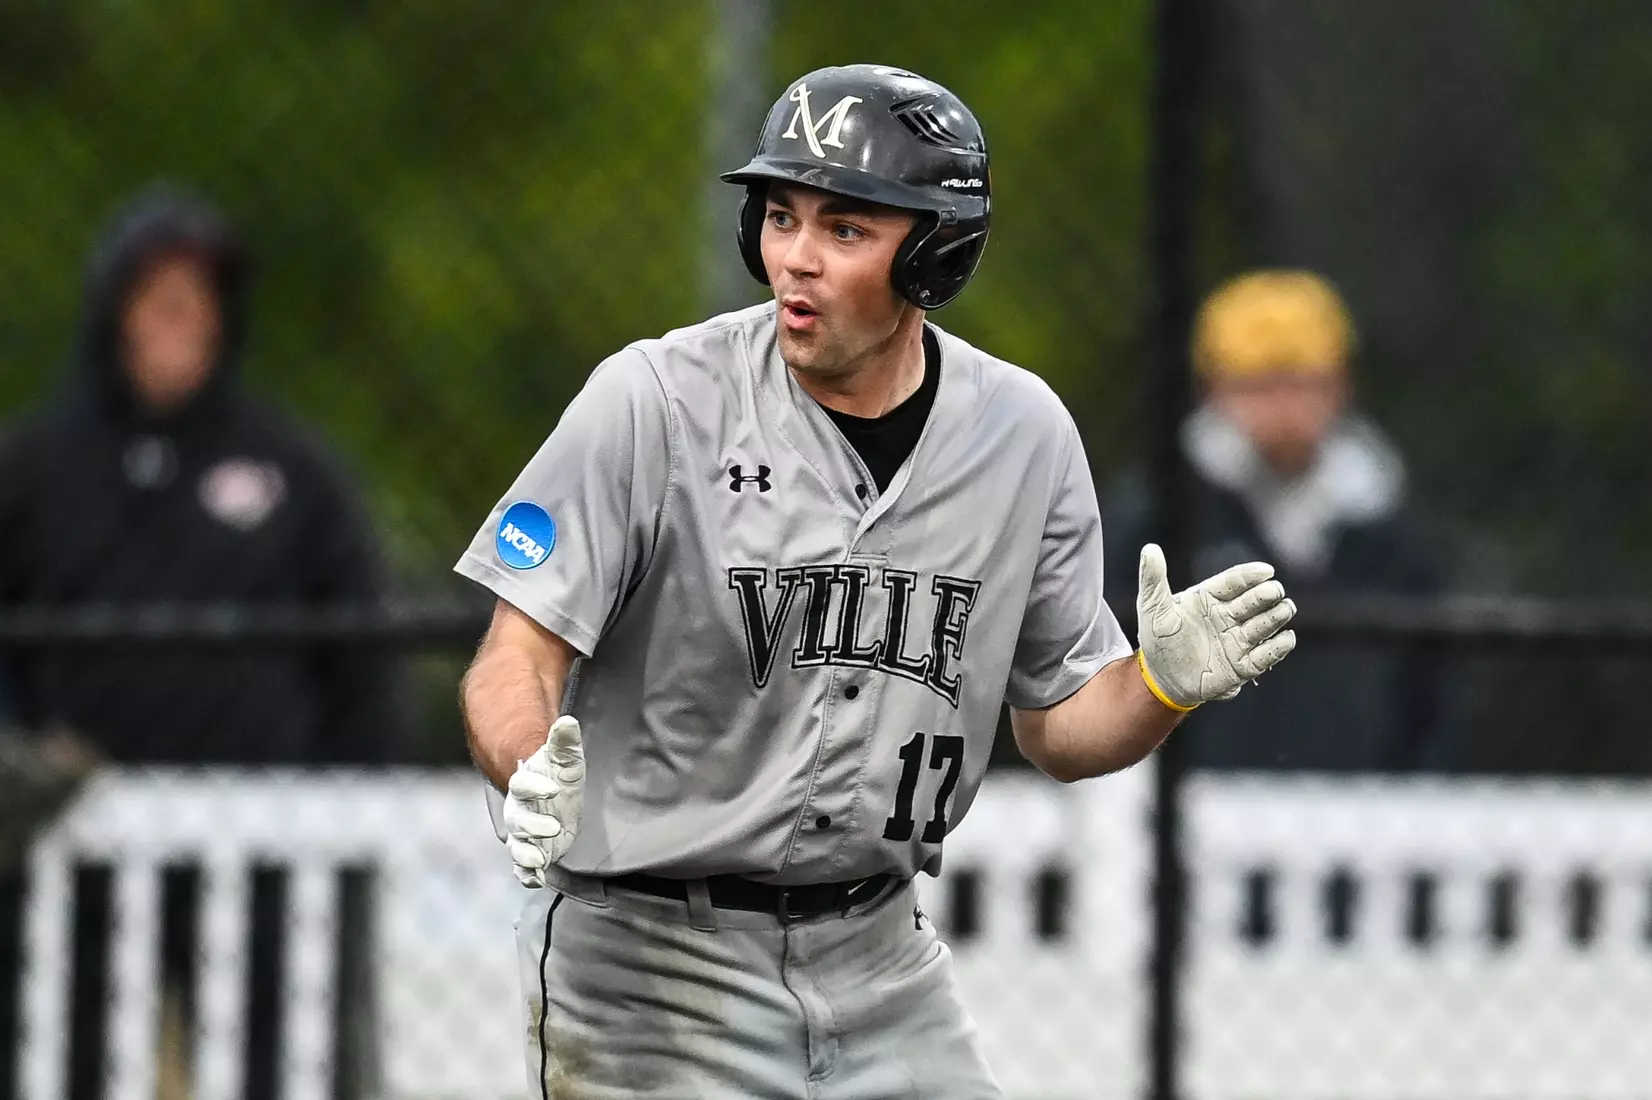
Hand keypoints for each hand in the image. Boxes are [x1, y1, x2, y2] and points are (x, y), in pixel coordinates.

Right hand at [501, 715, 584, 887]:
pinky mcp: (532, 852)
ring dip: (527, 854)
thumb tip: (568, 721)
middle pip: (518, 819)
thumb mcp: (567, 758)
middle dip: (533, 825)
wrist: (555, 797)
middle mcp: (518, 811)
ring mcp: (523, 833)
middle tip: (553, 827)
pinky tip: (539, 880)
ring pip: (517, 846)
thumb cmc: (559, 774)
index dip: (535, 786)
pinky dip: (528, 874)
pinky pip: (523, 866)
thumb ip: (564, 741)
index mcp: (525, 785)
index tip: (553, 788)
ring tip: (539, 860)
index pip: (522, 784)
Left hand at [1134, 543, 1297, 711]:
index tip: (1266, 571)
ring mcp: (1237, 640)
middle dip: (1266, 595)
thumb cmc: (1158, 639)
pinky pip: (1264, 656)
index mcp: (1209, 598)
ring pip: (1262, 626)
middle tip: (1275, 591)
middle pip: (1253, 602)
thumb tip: (1149, 548)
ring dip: (1275, 617)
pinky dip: (1277, 648)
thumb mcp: (1152, 608)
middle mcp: (1228, 616)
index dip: (1250, 576)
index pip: (1233, 582)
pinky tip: (1287, 638)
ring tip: (1285, 609)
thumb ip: (1153, 579)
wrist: (1160, 678)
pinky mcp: (1242, 666)